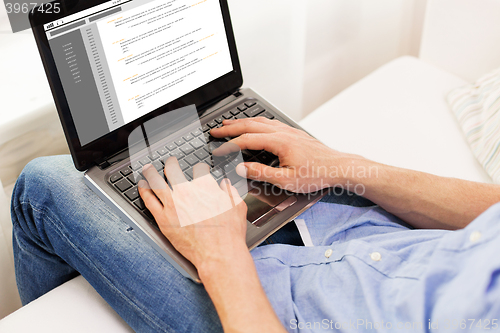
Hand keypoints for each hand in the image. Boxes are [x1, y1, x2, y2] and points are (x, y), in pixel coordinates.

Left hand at [138, 159, 247, 268]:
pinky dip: (144, 190)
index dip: (199, 168)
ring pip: (156, 182)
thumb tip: (225, 185)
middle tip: (170, 162)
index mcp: (205, 186)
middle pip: (173, 169)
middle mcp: (186, 192)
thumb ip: (230, 192)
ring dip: (151, 172)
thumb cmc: (229, 233)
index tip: (199, 170)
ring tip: (148, 169)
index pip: (199, 169)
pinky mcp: (163, 219)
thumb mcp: (238, 207)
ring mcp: (173, 205)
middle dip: (171, 163)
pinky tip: (142, 186)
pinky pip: (149, 201)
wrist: (219, 253)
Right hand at [211, 117, 365, 192]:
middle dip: (229, 128)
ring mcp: (288, 131)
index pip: (246, 141)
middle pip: (249, 125)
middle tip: (215, 130)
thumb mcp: (286, 180)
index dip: (229, 145)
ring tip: (229, 123)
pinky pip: (269, 123)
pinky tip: (254, 125)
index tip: (218, 150)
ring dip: (241, 122)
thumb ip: (261, 173)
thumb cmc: (316, 174)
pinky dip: (256, 122)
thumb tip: (241, 168)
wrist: (338, 167)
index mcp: (278, 142)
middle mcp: (282, 132)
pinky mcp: (294, 133)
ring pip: (259, 121)